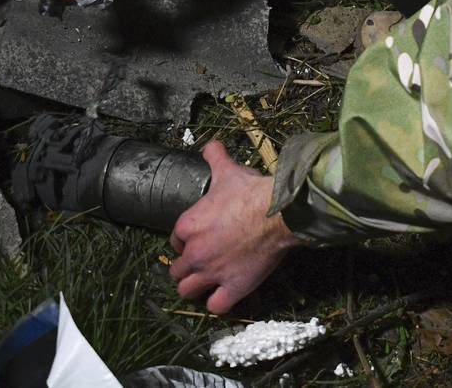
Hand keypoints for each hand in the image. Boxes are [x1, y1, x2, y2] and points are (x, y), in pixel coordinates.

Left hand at [169, 141, 298, 314]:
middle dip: (185, 269)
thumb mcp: (228, 171)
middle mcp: (195, 253)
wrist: (277, 213)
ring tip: (204, 284)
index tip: (194, 240)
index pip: (174, 241)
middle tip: (199, 264)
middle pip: (176, 271)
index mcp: (188, 226)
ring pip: (187, 291)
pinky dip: (217, 303)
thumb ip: (215, 157)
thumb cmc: (250, 192)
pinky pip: (215, 306)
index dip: (183, 241)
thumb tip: (211, 144)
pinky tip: (224, 295)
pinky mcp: (233, 288)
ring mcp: (212, 273)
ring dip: (194, 288)